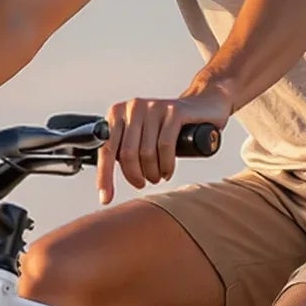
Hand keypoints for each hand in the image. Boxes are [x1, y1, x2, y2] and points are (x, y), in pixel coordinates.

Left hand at [97, 86, 229, 205]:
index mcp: (118, 112)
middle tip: (143, 182)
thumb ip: (122, 151)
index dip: (105, 177)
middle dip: (135, 176)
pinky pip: (165, 146)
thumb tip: (104, 184)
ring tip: (157, 176)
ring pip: (146, 153)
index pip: (107, 149)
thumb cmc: (166, 126)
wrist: (201, 106)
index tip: (105, 198)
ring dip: (152, 173)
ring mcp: (154, 107)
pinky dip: (166, 165)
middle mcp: (133, 107)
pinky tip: (167, 171)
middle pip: (127, 154)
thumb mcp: (140, 135)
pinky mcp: (175, 111)